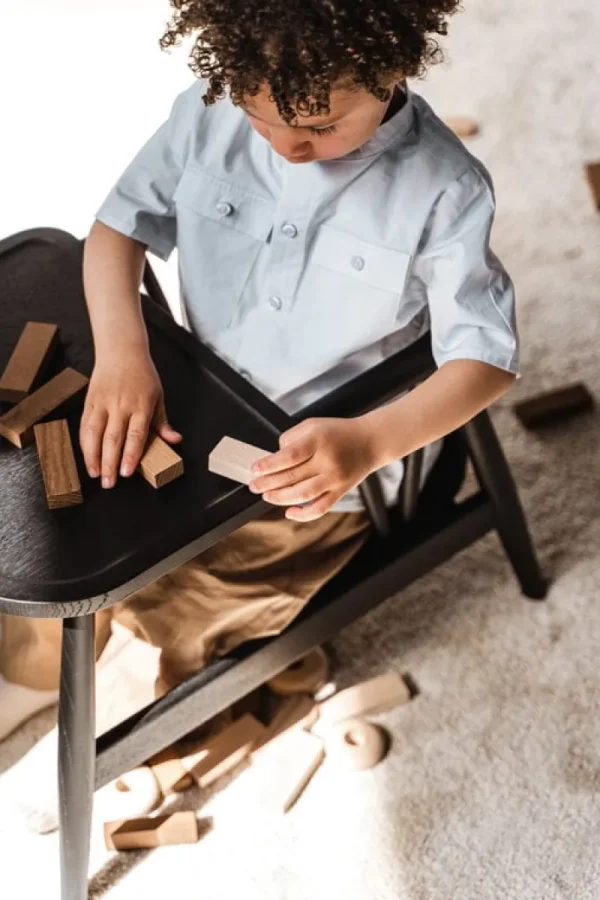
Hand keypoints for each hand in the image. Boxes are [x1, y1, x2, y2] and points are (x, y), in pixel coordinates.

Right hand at [80, 347, 180, 487]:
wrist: (121, 351)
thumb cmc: (143, 376)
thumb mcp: (158, 396)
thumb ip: (163, 422)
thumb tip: (175, 440)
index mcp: (141, 406)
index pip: (135, 435)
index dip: (130, 455)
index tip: (126, 472)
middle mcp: (120, 406)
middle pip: (113, 439)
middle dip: (110, 463)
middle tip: (109, 483)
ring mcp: (103, 404)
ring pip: (94, 434)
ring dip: (93, 456)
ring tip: (95, 474)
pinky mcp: (89, 402)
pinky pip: (85, 426)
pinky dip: (84, 443)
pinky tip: (87, 457)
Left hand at [249, 417, 376, 520]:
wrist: (371, 442)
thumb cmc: (339, 432)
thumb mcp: (313, 424)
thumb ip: (292, 438)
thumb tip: (275, 457)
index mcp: (319, 441)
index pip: (289, 456)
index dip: (269, 465)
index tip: (255, 469)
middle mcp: (327, 461)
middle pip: (292, 476)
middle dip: (268, 483)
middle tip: (254, 485)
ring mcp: (335, 479)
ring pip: (303, 494)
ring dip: (281, 497)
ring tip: (267, 496)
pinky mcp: (340, 491)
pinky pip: (320, 508)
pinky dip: (303, 514)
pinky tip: (289, 512)